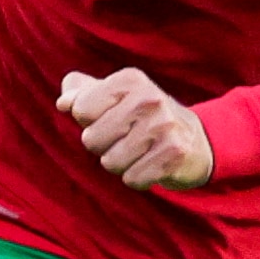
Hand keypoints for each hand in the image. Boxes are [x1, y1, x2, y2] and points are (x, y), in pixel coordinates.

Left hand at [58, 69, 213, 189]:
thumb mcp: (114, 98)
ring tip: (140, 152)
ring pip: (110, 163)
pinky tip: (152, 165)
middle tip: (127, 139)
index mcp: (130, 79)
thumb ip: (81, 94)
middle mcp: (149, 98)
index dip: (89, 122)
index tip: (111, 118)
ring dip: (120, 165)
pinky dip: (138, 178)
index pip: (81, 109)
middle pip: (91, 139)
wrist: (196, 141)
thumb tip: (63, 103)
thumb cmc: (142, 118)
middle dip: (103, 146)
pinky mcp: (174, 153)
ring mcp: (164, 126)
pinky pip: (132, 179)